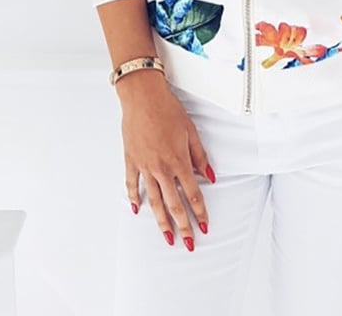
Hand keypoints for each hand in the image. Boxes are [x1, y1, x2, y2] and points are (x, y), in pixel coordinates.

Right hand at [116, 70, 214, 251]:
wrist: (143, 98)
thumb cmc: (168, 110)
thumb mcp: (191, 131)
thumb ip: (200, 157)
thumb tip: (210, 177)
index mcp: (178, 161)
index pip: (192, 194)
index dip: (199, 212)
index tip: (205, 225)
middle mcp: (161, 168)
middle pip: (173, 204)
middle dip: (183, 226)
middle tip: (189, 243)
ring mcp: (144, 166)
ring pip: (153, 200)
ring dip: (161, 221)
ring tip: (167, 237)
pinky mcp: (131, 161)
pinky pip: (131, 185)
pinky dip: (133, 198)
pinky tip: (136, 210)